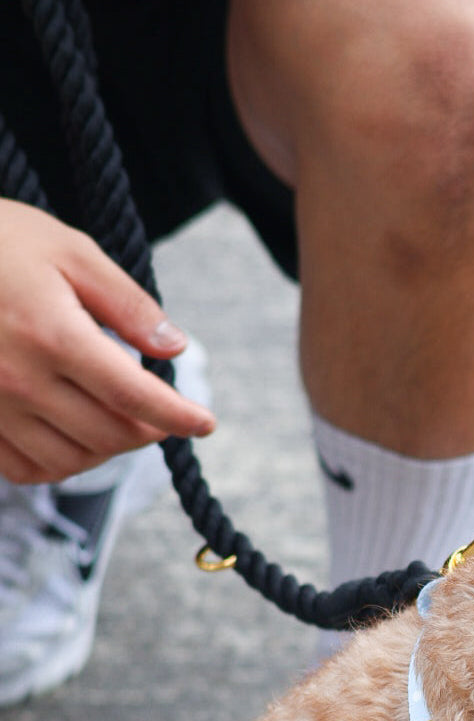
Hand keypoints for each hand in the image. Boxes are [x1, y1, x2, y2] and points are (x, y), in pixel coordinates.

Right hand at [0, 199, 215, 482]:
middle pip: (110, 434)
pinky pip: (25, 469)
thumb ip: (128, 303)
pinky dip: (61, 464)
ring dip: (109, 450)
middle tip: (162, 414)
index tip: (205, 423)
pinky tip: (74, 439)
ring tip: (120, 422)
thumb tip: (176, 347)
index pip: (135, 396)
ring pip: (72, 460)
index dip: (179, 417)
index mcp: (54, 334)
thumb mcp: (69, 251)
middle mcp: (21, 379)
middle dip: (149, 430)